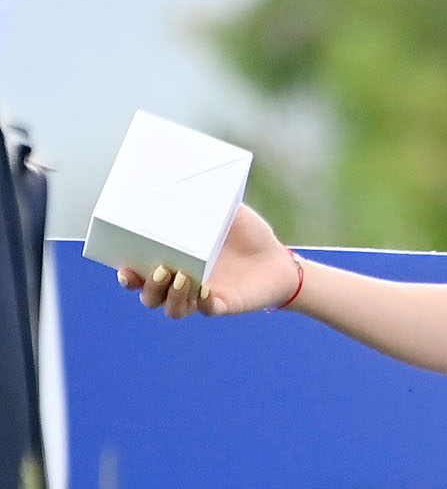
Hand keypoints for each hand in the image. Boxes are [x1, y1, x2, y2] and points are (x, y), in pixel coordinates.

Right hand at [116, 204, 300, 319]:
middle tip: (161, 269)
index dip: (128, 276)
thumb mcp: (227, 213)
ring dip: (171, 297)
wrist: (279, 259)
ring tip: (181, 277)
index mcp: (177, 261)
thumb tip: (189, 178)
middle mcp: (184, 283)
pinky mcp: (223, 305)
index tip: (125, 268)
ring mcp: (202, 296)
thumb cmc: (248, 235)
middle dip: (149, 288)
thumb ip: (208, 201)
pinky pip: (206, 311)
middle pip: (150, 297)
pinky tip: (205, 289)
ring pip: (173, 310)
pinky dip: (201, 303)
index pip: (141, 275)